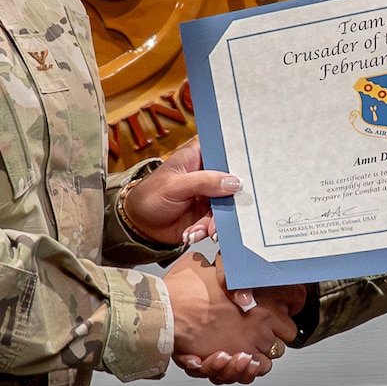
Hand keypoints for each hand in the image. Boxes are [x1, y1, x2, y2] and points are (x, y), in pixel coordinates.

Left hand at [123, 138, 240, 245]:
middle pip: (231, 182)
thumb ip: (204, 182)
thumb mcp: (175, 185)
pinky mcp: (206, 214)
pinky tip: (192, 234)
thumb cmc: (150, 195)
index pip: (225, 152)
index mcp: (199, 156)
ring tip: (205, 232)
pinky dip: (206, 230)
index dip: (238, 161)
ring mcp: (208, 195)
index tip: (248, 175)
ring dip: (216, 222)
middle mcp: (207, 174)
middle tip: (226, 215)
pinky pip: (216, 222)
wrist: (138, 225)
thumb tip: (234, 182)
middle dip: (230, 202)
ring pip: (226, 206)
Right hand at [162, 251, 301, 385]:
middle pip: (287, 331)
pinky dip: (247, 369)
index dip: (286, 305)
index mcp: (259, 298)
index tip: (277, 307)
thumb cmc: (180, 292)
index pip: (294, 301)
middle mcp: (260, 323)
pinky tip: (237, 359)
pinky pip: (254, 371)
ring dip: (260, 351)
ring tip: (244, 347)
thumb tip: (216, 259)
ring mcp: (249, 344)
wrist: (164, 315)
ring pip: (271, 355)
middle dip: (274, 330)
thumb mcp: (201, 265)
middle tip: (257, 328)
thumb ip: (215, 264)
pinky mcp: (234, 363)